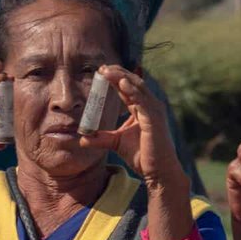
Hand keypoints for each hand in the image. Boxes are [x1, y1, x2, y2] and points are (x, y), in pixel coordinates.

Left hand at [77, 65, 186, 191]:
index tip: (100, 71)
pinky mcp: (154, 119)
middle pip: (133, 82)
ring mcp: (154, 111)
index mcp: (143, 108)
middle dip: (118, 73)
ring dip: (122, 77)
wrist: (158, 172)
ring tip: (107, 71)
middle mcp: (150, 106)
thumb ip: (101, 138)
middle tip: (102, 67)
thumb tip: (82, 138)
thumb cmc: (142, 156)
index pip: (129, 87)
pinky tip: (121, 83)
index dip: (115, 78)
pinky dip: (132, 90)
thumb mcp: (116, 142)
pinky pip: (142, 100)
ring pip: (137, 87)